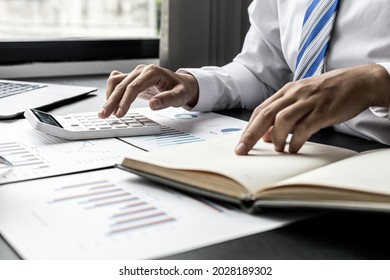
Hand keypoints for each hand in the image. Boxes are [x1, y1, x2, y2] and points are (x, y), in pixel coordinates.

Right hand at [98, 64, 198, 117]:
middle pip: (121, 85)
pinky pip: (117, 82)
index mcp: (152, 72)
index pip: (134, 87)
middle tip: (105, 115)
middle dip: (111, 101)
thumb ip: (167, 99)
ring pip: (116, 82)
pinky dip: (111, 92)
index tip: (120, 113)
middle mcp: (141, 71)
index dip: (125, 101)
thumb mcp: (179, 96)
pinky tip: (110, 102)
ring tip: (105, 112)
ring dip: (109, 97)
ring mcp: (135, 74)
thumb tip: (153, 104)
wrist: (181, 84)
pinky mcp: (132, 79)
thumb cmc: (181, 89)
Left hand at [235, 64, 389, 154]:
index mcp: (287, 90)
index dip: (248, 127)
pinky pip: (304, 127)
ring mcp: (308, 101)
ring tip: (277, 149)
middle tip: (242, 150)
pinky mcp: (323, 110)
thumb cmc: (329, 91)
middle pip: (266, 115)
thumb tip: (267, 136)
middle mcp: (294, 94)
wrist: (359, 81)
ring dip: (276, 137)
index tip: (241, 143)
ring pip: (282, 119)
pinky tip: (293, 148)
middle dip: (251, 134)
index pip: (261, 110)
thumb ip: (283, 114)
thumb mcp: (302, 99)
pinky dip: (296, 140)